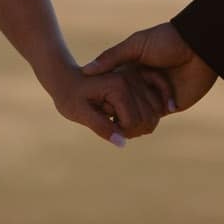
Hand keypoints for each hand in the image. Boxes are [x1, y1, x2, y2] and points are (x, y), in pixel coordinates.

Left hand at [47, 62, 167, 147]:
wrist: (68, 81)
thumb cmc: (70, 97)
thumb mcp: (80, 113)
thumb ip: (101, 127)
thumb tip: (122, 143)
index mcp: (119, 86)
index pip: (133, 122)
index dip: (120, 132)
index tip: (103, 126)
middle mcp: (133, 79)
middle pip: (147, 119)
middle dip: (131, 130)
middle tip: (110, 125)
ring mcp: (139, 80)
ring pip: (154, 115)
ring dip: (140, 125)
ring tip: (118, 121)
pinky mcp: (141, 83)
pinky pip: (155, 107)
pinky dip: (146, 117)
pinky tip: (127, 118)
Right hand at [83, 22, 217, 116]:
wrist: (199, 48)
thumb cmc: (167, 40)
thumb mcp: (136, 45)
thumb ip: (112, 58)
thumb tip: (85, 71)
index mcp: (132, 67)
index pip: (112, 86)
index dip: (101, 95)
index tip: (89, 103)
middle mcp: (142, 82)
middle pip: (123, 102)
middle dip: (114, 110)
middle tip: (102, 118)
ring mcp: (155, 94)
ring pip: (138, 112)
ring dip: (130, 117)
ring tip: (118, 125)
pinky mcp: (169, 105)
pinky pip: (154, 116)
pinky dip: (147, 120)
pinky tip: (136, 124)